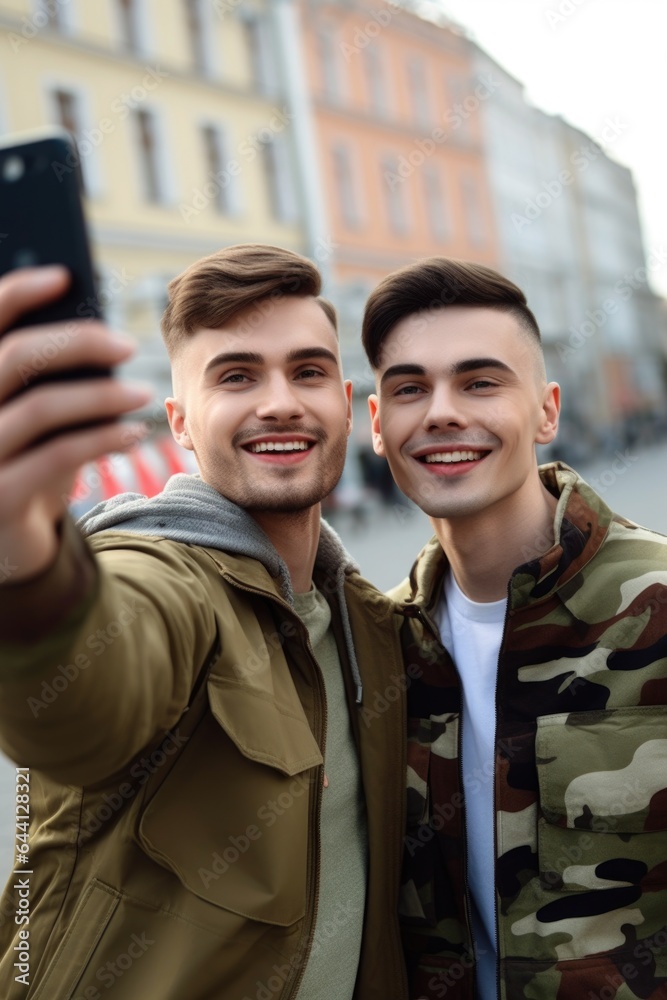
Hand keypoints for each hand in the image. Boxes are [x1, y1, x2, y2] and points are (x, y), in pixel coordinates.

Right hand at [0, 266, 152, 581]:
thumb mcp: (29, 415)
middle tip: (127, 346)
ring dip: (102, 396)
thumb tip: (94, 332)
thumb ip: (42, 376)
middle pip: (16, 356)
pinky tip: (132, 434)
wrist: (5, 540)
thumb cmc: (22, 461)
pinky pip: (59, 455)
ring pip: (41, 406)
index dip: (18, 291)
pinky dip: (103, 440)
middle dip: (79, 342)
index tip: (65, 276)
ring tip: (142, 395)